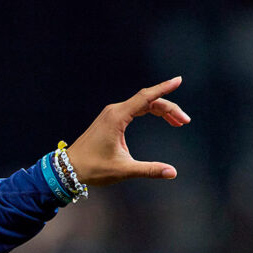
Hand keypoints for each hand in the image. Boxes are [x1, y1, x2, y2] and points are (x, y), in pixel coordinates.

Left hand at [66, 77, 189, 186]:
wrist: (68, 168)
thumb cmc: (93, 168)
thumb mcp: (123, 170)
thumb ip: (149, 170)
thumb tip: (172, 173)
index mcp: (117, 117)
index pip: (146, 97)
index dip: (164, 88)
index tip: (179, 80)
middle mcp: (114, 111)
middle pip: (148, 100)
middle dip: (168, 109)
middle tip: (184, 121)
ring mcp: (110, 114)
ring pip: (142, 104)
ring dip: (160, 110)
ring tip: (177, 123)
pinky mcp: (109, 119)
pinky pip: (134, 109)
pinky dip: (149, 111)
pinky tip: (159, 117)